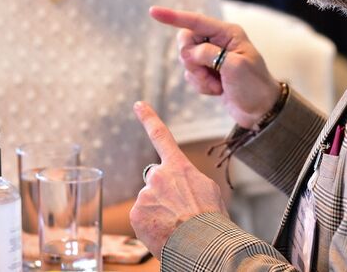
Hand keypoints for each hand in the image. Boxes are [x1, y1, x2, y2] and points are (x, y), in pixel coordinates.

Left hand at [129, 102, 227, 258]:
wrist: (202, 242)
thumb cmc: (210, 218)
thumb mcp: (207, 190)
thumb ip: (187, 181)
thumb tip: (179, 188)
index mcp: (178, 166)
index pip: (161, 135)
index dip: (148, 118)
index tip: (138, 104)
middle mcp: (158, 176)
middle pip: (156, 182)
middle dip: (163, 194)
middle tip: (179, 211)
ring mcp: (145, 194)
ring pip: (150, 202)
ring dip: (159, 212)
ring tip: (177, 225)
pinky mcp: (136, 213)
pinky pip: (142, 218)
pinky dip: (151, 226)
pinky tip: (166, 232)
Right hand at [150, 6, 280, 128]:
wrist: (261, 111)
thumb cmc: (254, 86)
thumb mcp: (235, 67)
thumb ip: (209, 54)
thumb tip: (191, 53)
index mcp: (228, 33)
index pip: (195, 21)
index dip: (173, 17)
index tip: (153, 12)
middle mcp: (219, 41)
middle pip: (186, 41)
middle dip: (191, 60)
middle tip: (208, 71)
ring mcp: (212, 57)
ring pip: (186, 60)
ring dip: (199, 76)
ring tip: (218, 84)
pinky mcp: (208, 72)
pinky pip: (190, 75)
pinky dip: (201, 85)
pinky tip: (217, 90)